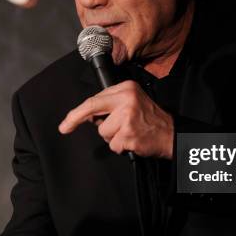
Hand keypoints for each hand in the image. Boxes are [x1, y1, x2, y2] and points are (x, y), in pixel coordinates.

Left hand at [58, 80, 173, 158]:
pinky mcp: (129, 134)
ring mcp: (127, 116)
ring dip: (112, 138)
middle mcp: (126, 99)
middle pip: (91, 108)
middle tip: (63, 128)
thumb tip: (88, 116)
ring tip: (128, 133)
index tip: (66, 121)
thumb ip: (112, 105)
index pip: (95, 98)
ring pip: (103, 132)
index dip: (78, 111)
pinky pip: (113, 145)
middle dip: (74, 118)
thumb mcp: (132, 102)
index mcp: (126, 88)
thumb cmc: (150, 120)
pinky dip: (120, 147)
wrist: (172, 134)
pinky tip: (132, 141)